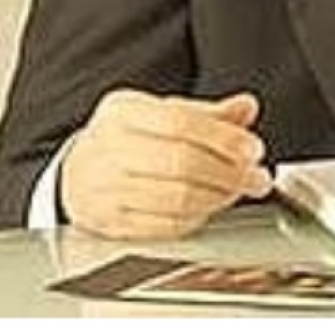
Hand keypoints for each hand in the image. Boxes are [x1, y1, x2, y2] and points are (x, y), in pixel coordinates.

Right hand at [60, 89, 271, 238]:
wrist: (79, 173)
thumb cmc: (127, 140)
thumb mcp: (164, 113)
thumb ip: (209, 113)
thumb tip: (246, 107)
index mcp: (123, 112)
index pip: (180, 121)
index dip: (224, 138)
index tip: (252, 150)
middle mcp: (107, 148)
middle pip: (180, 162)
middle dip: (229, 173)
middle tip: (256, 177)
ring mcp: (103, 189)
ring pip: (175, 198)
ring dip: (219, 197)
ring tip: (237, 191)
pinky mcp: (110, 223)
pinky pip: (164, 226)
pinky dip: (196, 218)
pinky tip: (210, 207)